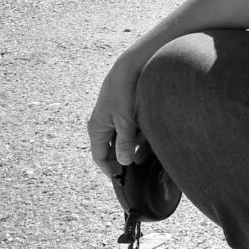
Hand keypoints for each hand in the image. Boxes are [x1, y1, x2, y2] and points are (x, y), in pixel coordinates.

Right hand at [87, 57, 150, 176]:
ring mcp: (115, 119)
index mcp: (97, 128)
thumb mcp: (125, 120)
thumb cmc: (123, 92)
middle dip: (125, 160)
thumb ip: (125, 142)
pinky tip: (151, 141)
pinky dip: (140, 136)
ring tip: (147, 158)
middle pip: (112, 150)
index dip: (110, 170)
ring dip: (135, 148)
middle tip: (138, 172)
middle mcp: (104, 125)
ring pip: (124, 140)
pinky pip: (132, 130)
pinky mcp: (126, 113)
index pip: (99, 157)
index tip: (121, 181)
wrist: (130, 67)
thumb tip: (124, 162)